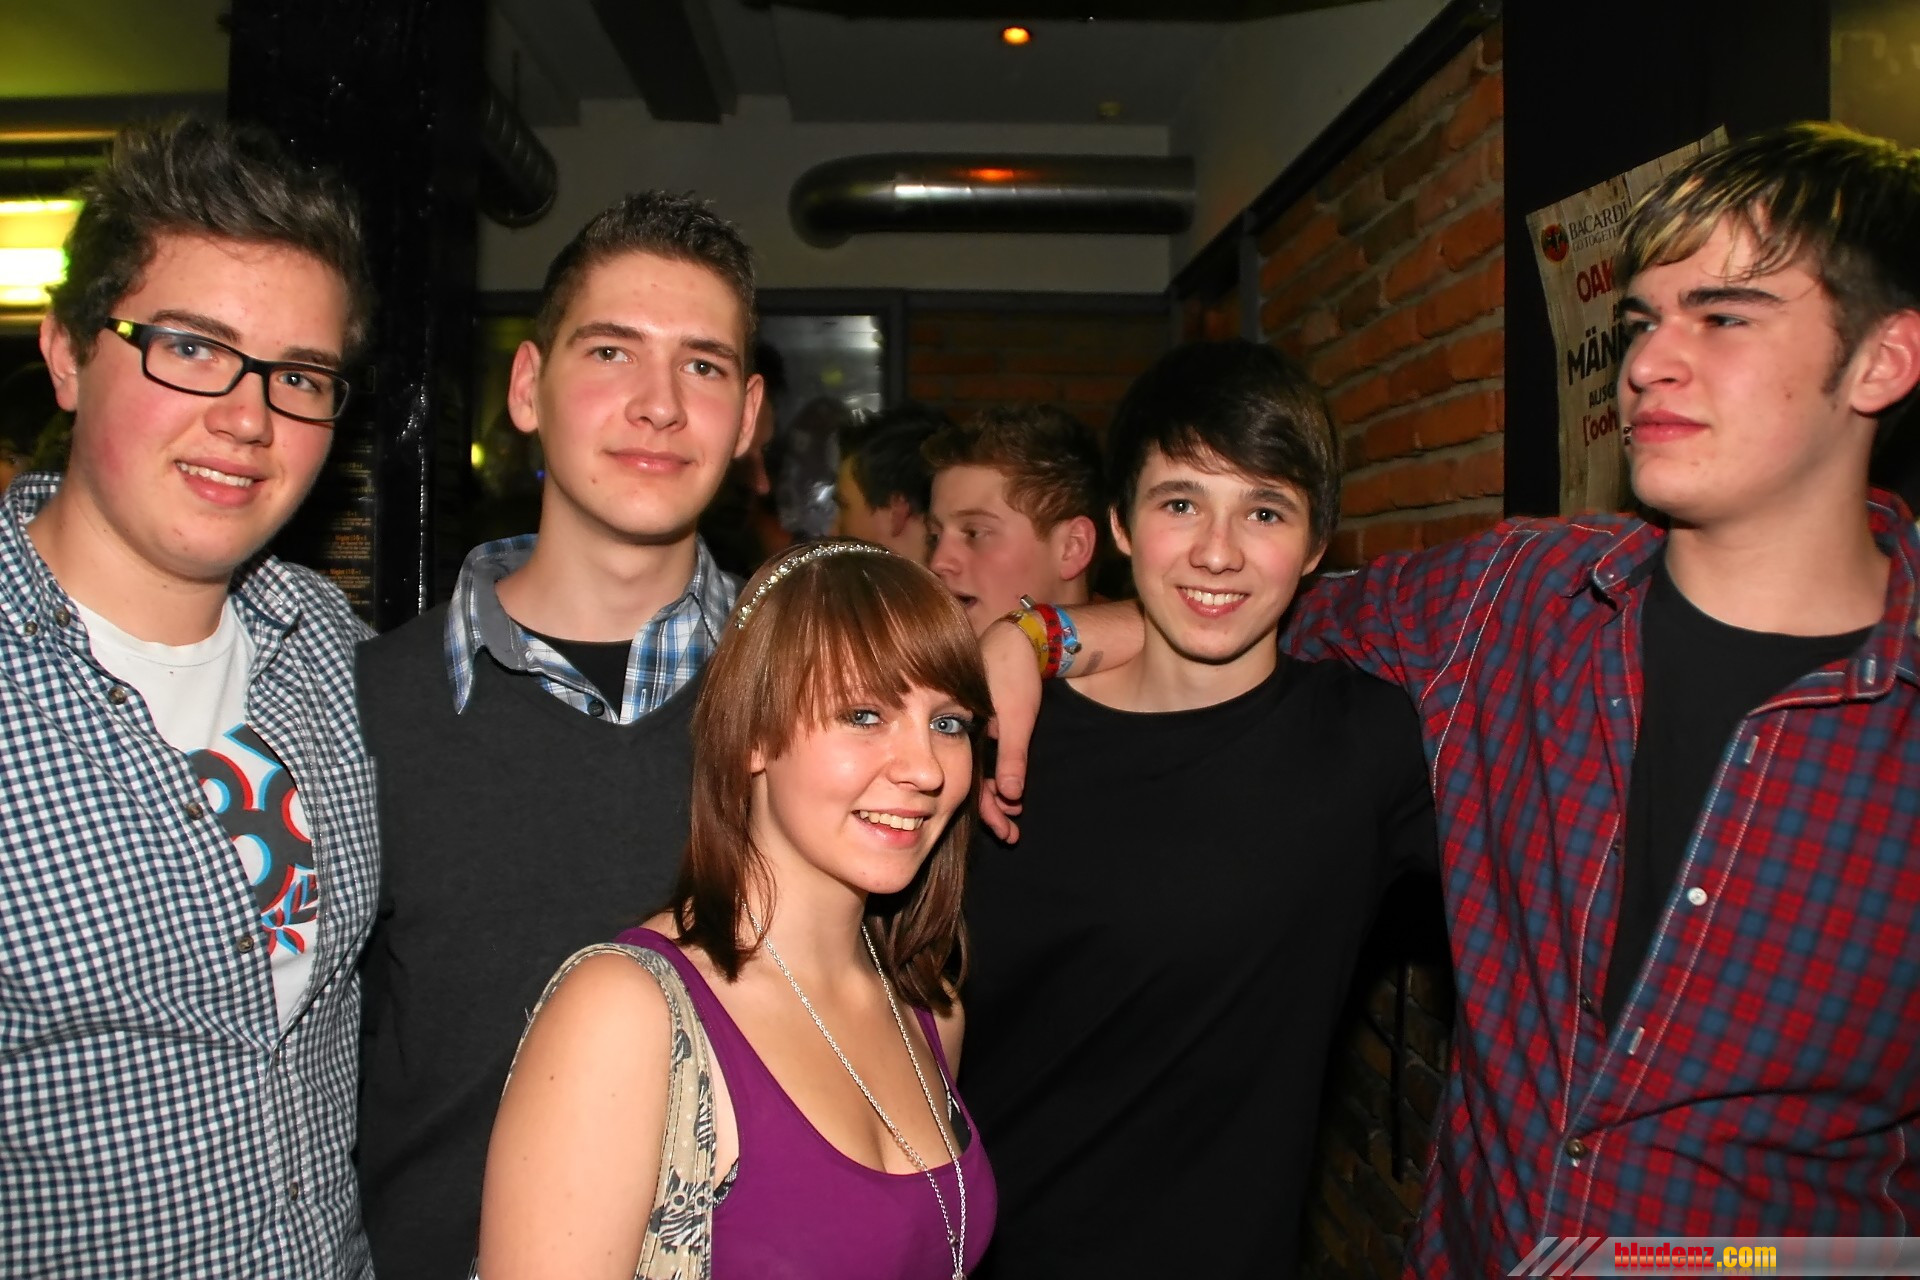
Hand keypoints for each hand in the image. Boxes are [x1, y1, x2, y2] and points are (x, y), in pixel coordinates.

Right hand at [977, 617, 1039, 841]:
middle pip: (973, 781)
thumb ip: (1012, 759)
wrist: (1023, 637)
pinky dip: (999, 774)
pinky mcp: (985, 724)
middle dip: (992, 810)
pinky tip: (1011, 789)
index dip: (987, 812)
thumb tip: (1009, 797)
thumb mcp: (1017, 719)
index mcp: (961, 734)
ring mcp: (974, 730)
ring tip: (1014, 817)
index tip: (1005, 832)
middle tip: (1011, 835)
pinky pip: (986, 757)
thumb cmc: (1015, 672)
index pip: (970, 783)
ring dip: (998, 794)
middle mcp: (962, 735)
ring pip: (981, 771)